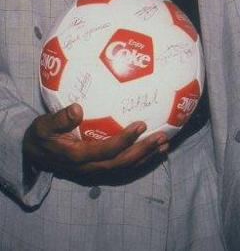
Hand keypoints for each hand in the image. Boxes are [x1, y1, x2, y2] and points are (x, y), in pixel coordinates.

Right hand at [23, 104, 168, 183]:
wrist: (34, 155)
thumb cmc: (41, 135)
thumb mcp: (43, 125)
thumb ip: (59, 119)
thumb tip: (77, 108)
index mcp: (77, 157)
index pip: (105, 151)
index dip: (124, 140)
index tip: (141, 125)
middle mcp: (88, 168)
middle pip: (121, 163)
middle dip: (143, 152)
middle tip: (162, 137)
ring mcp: (94, 171)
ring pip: (124, 168)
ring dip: (146, 158)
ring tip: (165, 145)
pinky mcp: (98, 170)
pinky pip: (122, 168)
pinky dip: (140, 160)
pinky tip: (154, 150)